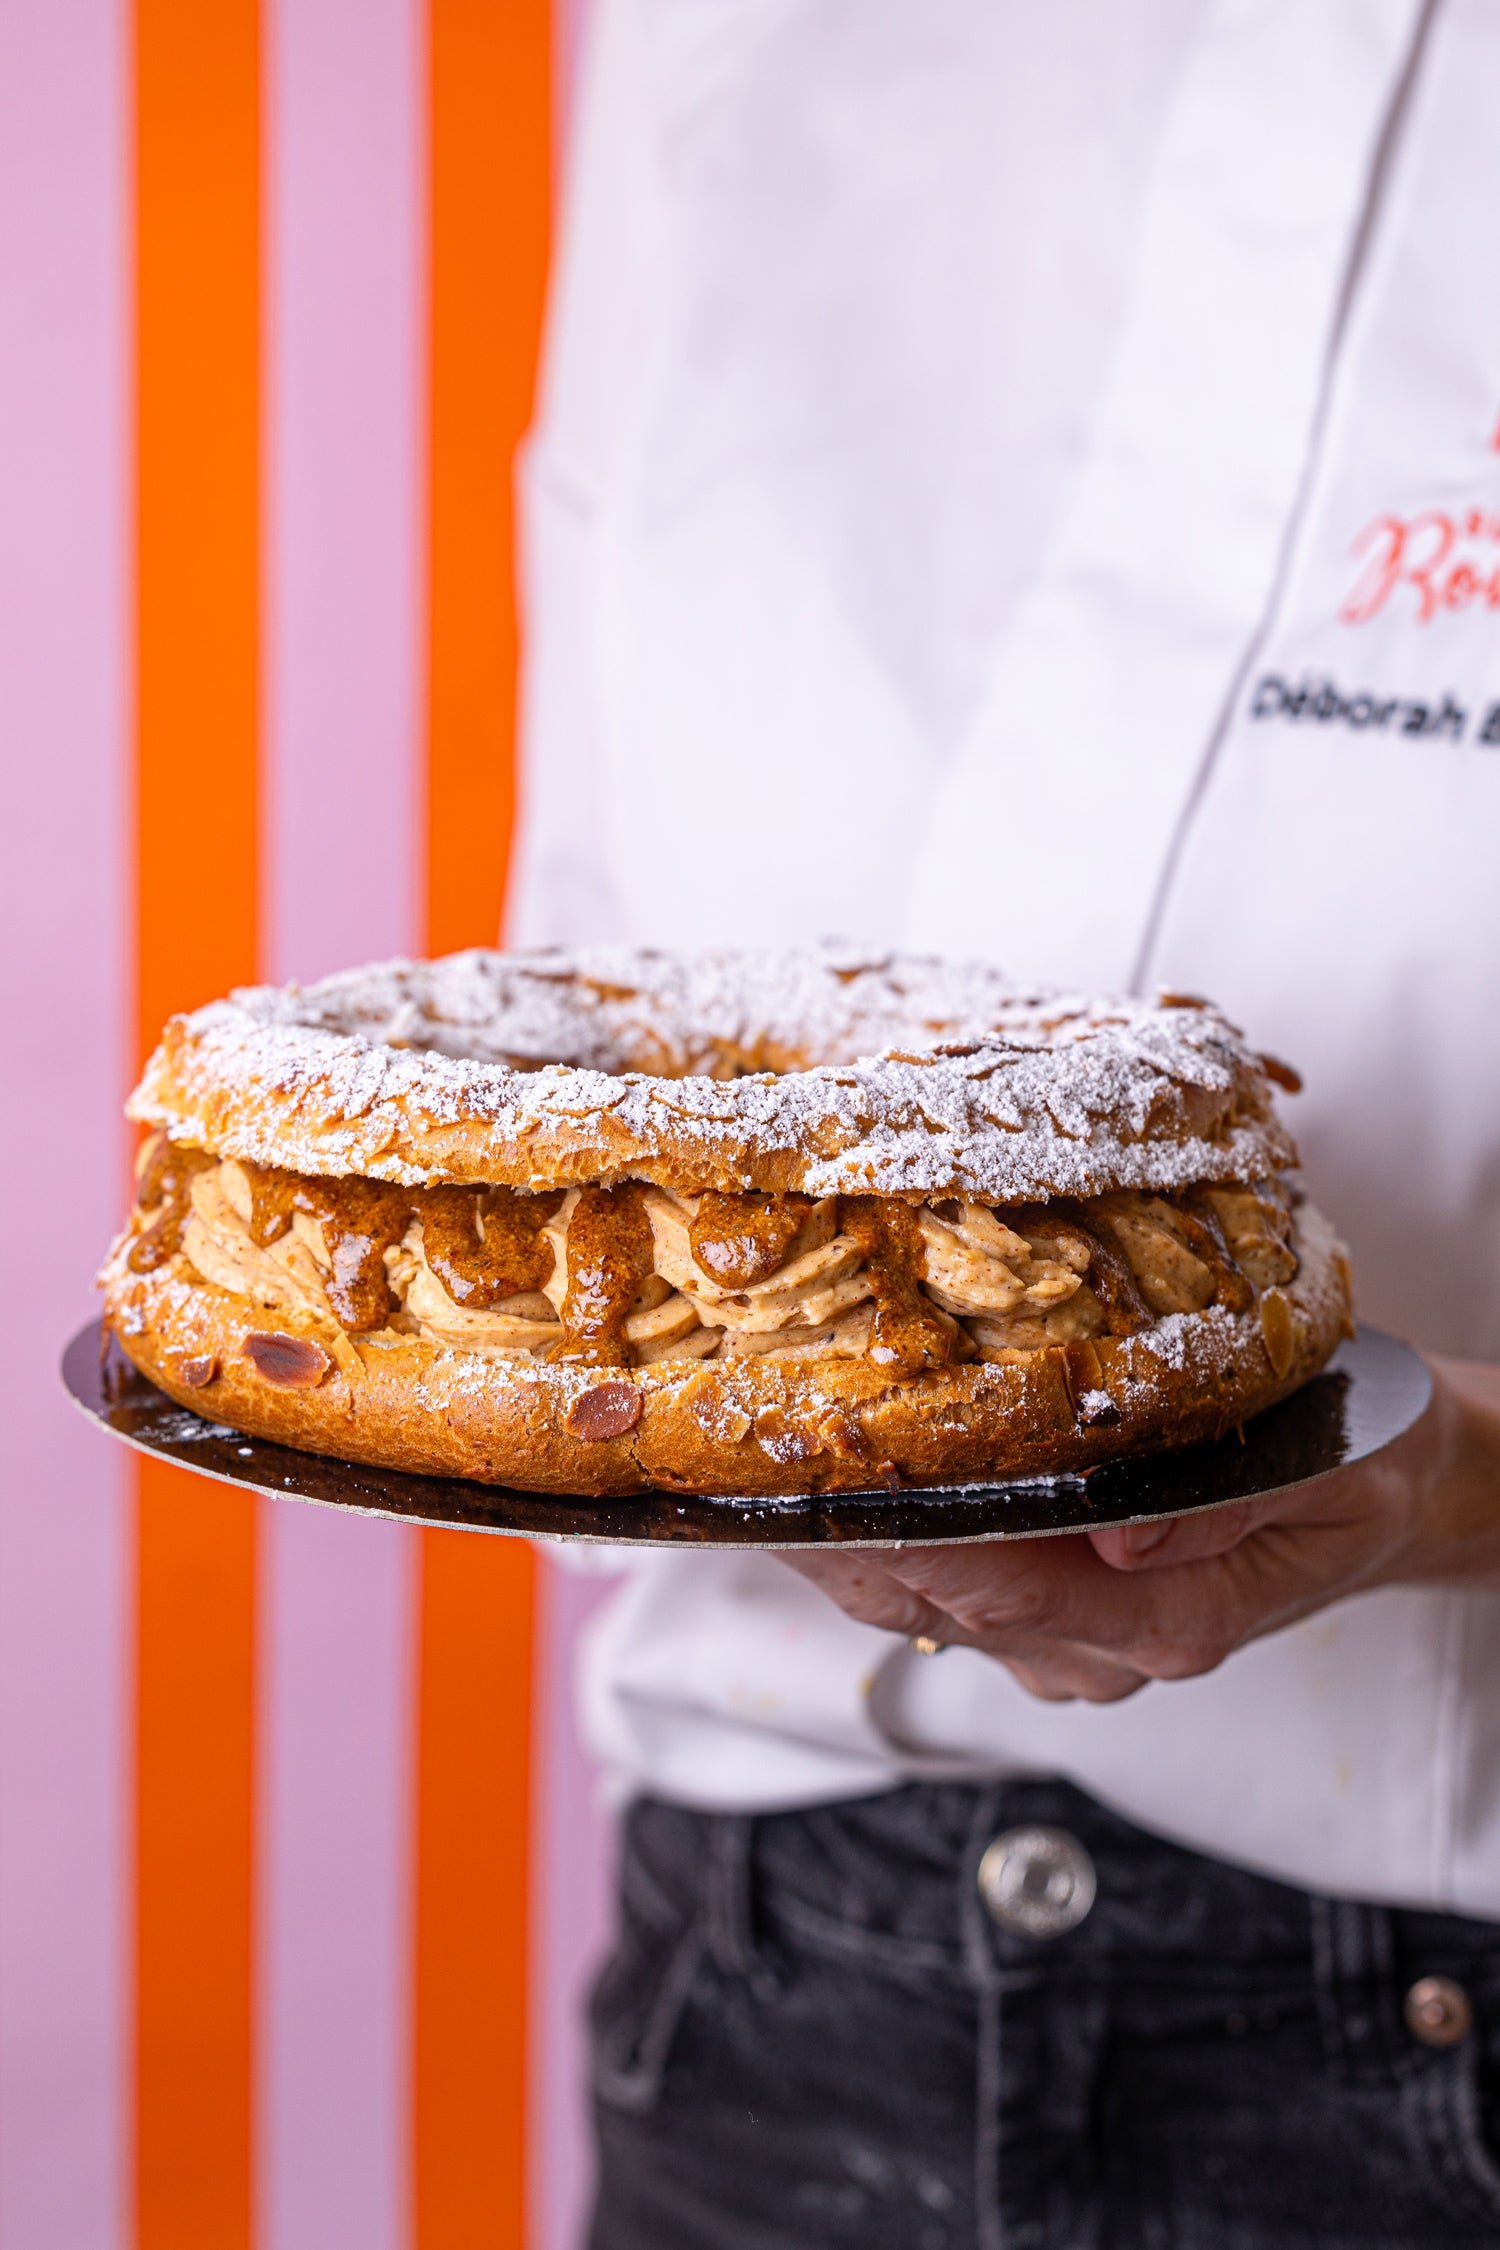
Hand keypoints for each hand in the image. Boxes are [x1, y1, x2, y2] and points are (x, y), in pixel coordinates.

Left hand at [784, 1357, 1499, 1703]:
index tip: (814, 1491)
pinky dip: (871, 1541)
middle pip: (934, 1600)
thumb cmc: (1360, 1465)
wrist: (1386, 1493)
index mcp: (1167, 1619)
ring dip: (831, 1542)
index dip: (900, 1541)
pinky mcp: (1048, 1614)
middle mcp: (1101, 1648)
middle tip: (738, 1458)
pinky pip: (936, 1590)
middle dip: (831, 1538)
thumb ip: (1225, 1510)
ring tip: (747, 1463)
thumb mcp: (1331, 1469)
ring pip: (918, 1604)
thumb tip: (1117, 1542)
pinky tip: (818, 1484)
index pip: (1003, 1589)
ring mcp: (1067, 1640)